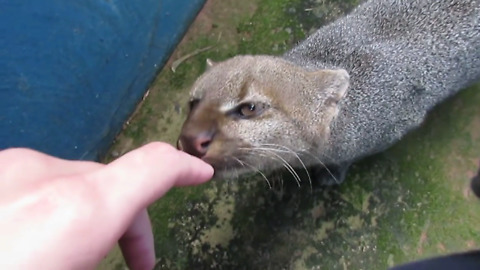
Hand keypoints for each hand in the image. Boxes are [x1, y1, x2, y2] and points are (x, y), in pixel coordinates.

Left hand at [0, 142, 212, 269]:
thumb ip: (107, 254)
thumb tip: (132, 249)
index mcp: (79, 211)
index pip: (154, 168)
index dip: (185, 169)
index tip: (200, 174)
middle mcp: (47, 176)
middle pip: (113, 182)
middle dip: (130, 219)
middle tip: (137, 264)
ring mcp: (15, 168)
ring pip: (77, 182)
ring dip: (91, 213)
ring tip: (74, 256)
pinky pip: (43, 182)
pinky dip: (56, 205)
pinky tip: (36, 239)